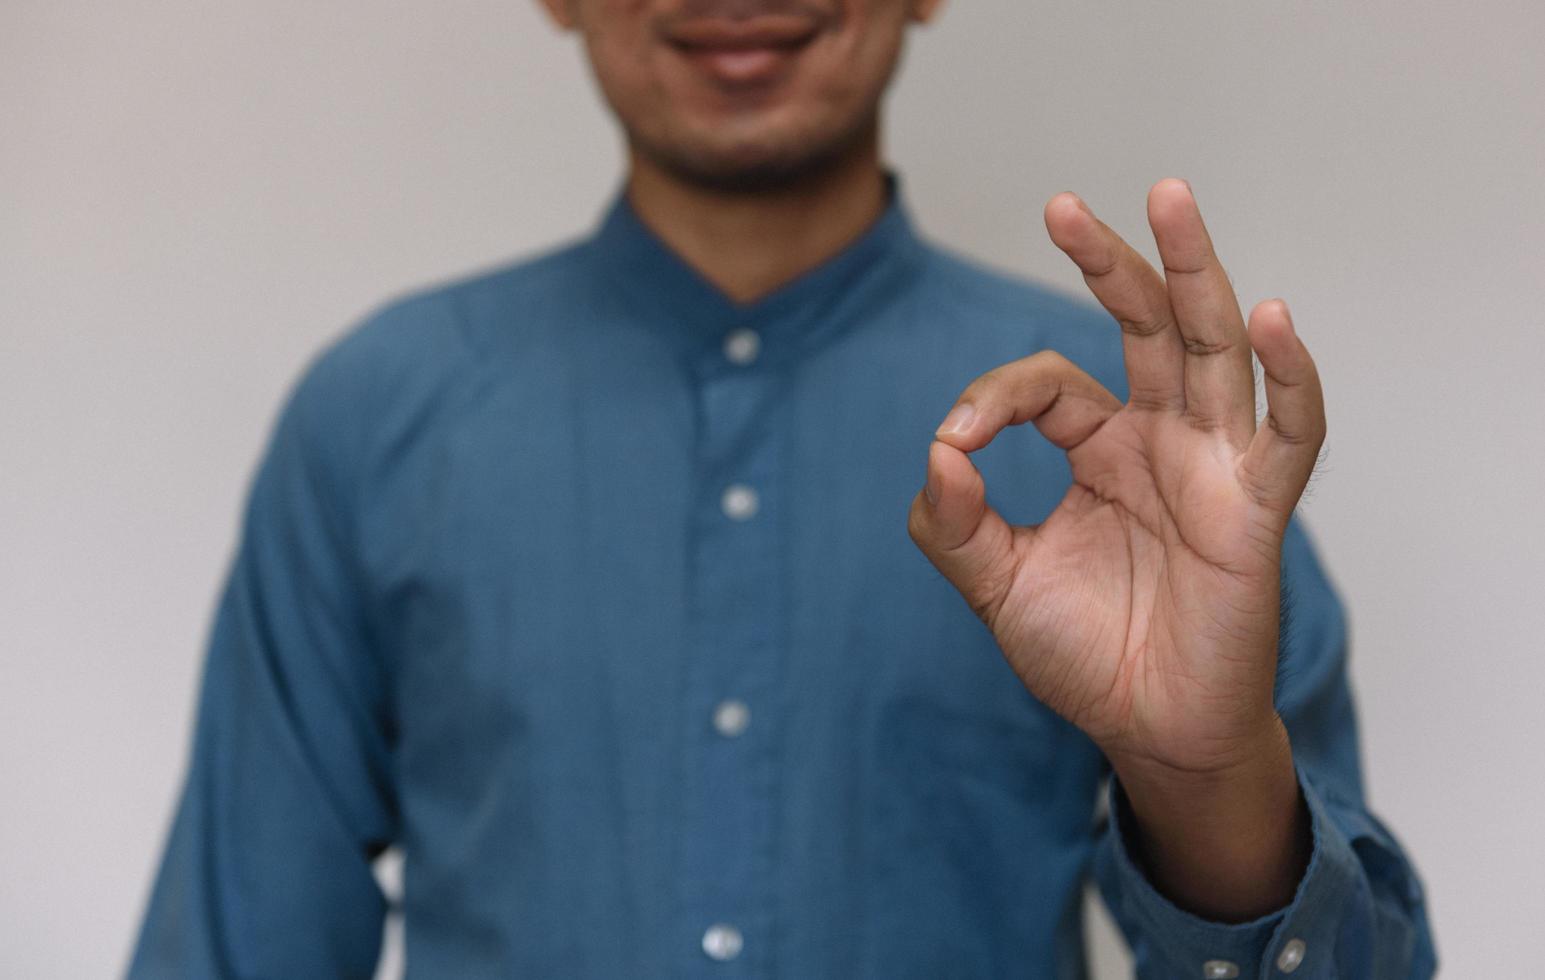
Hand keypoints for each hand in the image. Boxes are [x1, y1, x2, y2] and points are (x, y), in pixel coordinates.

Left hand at [908, 179, 1324, 782]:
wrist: (1148, 731)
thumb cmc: (1086, 654)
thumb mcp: (997, 585)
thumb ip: (954, 523)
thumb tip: (937, 450)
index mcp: (1101, 448)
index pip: (1048, 383)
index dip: (993, 399)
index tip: (955, 446)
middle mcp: (1160, 440)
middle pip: (1144, 326)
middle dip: (1109, 262)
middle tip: (1062, 205)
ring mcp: (1213, 465)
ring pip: (1212, 347)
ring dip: (1194, 273)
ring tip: (1168, 198)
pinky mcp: (1256, 508)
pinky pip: (1289, 432)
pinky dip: (1288, 375)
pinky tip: (1269, 316)